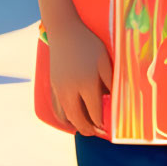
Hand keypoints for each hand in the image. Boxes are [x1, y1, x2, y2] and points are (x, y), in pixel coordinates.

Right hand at [46, 19, 111, 136]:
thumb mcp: (105, 62)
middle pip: (78, 119)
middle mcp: (71, 90)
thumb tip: (113, 101)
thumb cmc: (89, 45)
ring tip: (86, 128)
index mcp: (87, 84)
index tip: (108, 128)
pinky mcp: (53, 86)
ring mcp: (59, 89)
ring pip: (66, 116)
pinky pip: (57, 109)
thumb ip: (110, 83)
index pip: (94, 113)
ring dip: (76, 125)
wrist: (64, 32)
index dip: (101, 123)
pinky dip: (65, 118)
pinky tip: (72, 118)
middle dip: (89, 129)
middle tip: (98, 133)